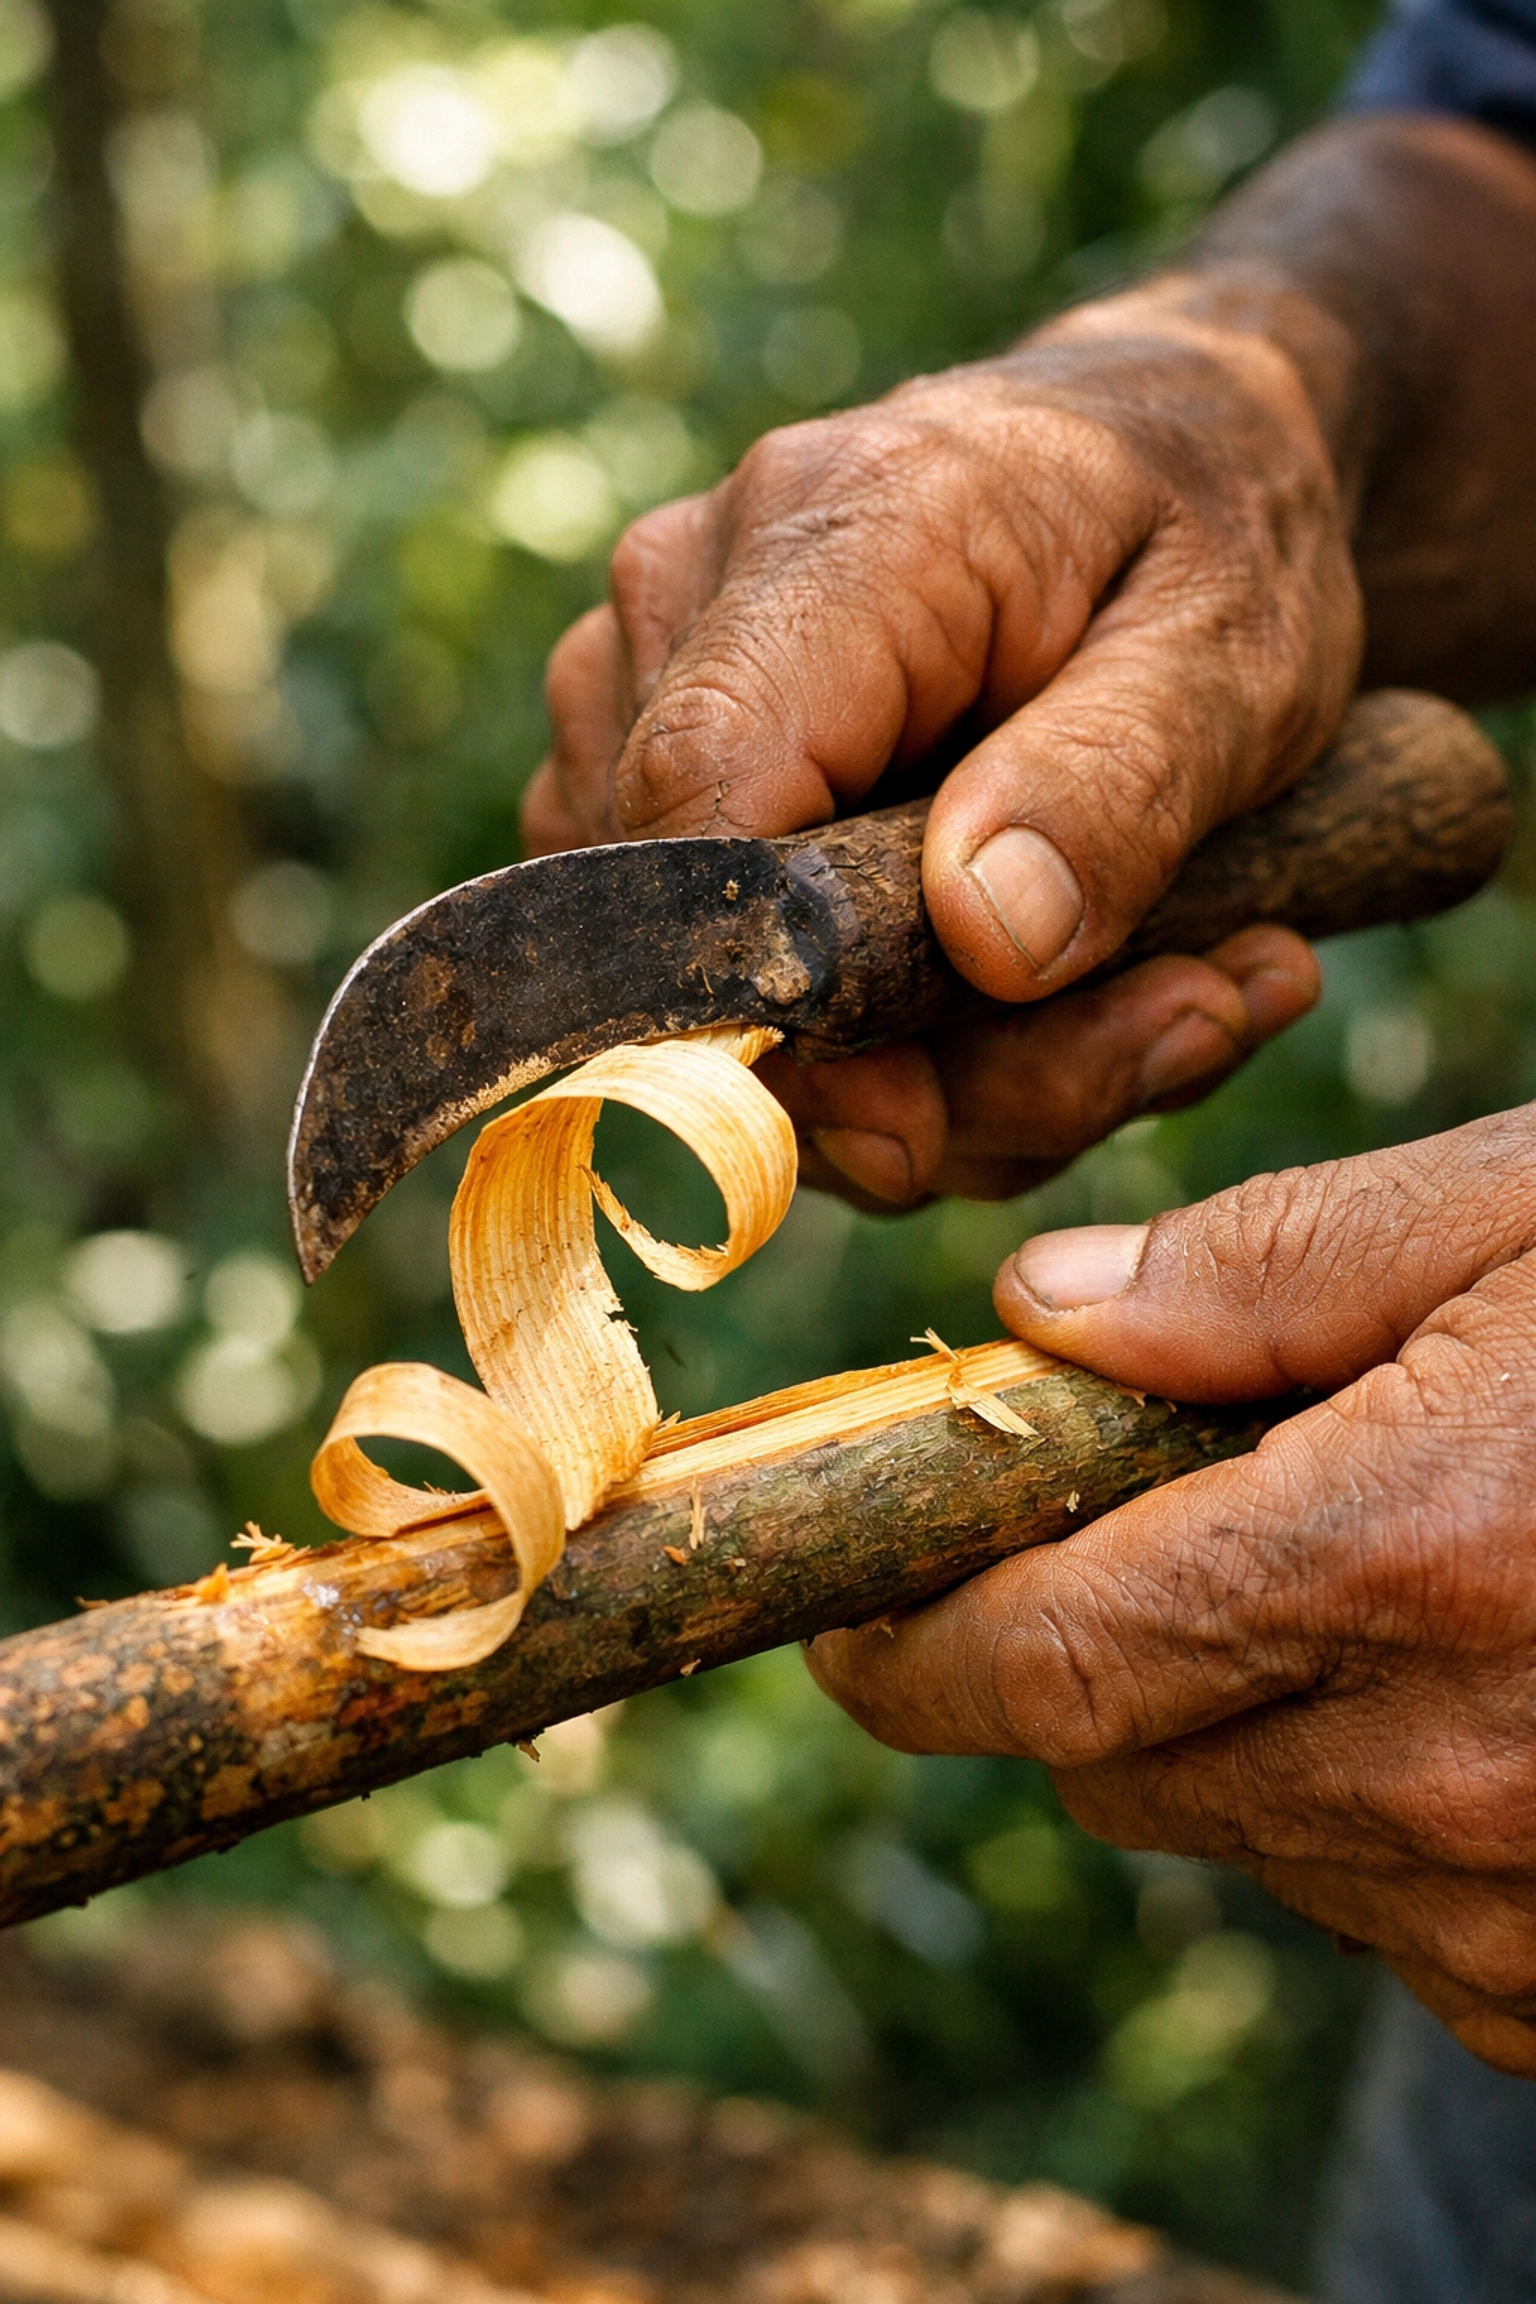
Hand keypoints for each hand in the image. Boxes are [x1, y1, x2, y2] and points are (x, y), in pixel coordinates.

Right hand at [523, 270, 1358, 1202]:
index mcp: (840, 531)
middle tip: (1176, 1029)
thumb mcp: (1242, 650)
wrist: (1173, 455)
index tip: (932, 1115)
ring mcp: (646, 691)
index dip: (781, 1002)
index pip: (702, 800)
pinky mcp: (663, 784)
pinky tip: (1067, 993)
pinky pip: (736, 983)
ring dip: (947, 1077)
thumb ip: (1116, 787)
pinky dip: (907, 1049)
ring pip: (712, 995)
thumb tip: (984, 935)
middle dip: (925, 1075)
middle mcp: (687, 599)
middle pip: (701, 941)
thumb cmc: (1213, 532)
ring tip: (1172, 995)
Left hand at [805, 1108, 1535, 2073]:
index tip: (854, 1615)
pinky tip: (1454, 1675)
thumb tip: (1042, 1320)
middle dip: (1067, 1655)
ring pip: (1245, 1838)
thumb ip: (1267, 1268)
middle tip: (1113, 1529)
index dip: (909, 1646)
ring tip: (1340, 1571)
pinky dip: (1358, 1801)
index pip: (1042, 1662)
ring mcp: (1534, 1903)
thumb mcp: (1522, 1215)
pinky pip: (1387, 1913)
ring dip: (1224, 1722)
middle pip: (1116, 1764)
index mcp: (1406, 1560)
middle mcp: (1458, 1772)